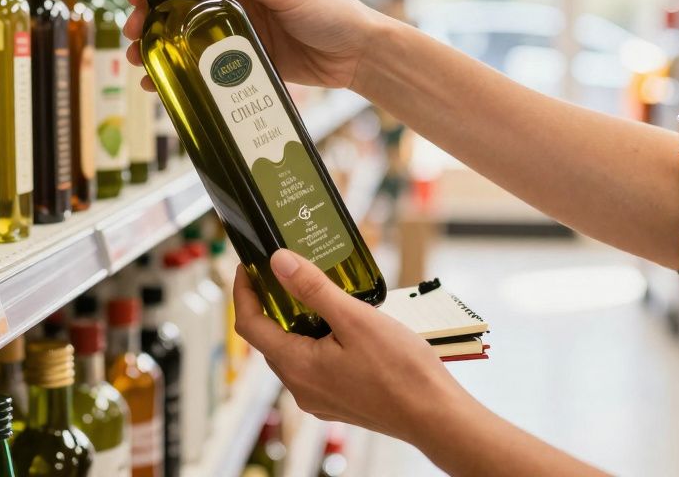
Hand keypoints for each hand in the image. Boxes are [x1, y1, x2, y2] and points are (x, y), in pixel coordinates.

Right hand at [122, 0, 389, 89]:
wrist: (362, 55)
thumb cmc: (333, 12)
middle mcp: (237, 6)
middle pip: (180, 14)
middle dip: (151, 25)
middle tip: (133, 39)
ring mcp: (241, 38)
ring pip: (190, 44)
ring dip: (162, 54)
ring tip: (142, 66)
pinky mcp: (249, 66)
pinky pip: (211, 71)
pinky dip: (187, 78)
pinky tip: (169, 88)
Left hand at [233, 249, 468, 443]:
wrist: (435, 415)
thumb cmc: (401, 371)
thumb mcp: (354, 318)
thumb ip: (313, 289)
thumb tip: (279, 263)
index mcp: (296, 366)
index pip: (249, 325)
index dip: (244, 292)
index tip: (248, 266)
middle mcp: (300, 387)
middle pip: (269, 339)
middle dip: (270, 304)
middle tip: (282, 273)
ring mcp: (318, 397)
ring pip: (292, 351)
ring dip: (295, 322)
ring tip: (313, 293)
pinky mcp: (336, 400)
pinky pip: (313, 364)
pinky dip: (314, 339)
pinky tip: (338, 324)